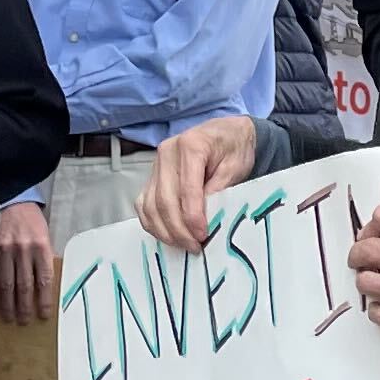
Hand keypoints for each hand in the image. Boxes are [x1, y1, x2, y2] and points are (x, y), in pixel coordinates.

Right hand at [0, 199, 56, 323]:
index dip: (45, 300)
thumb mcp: (45, 235)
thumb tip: (45, 286)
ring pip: (6, 284)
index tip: (44, 315)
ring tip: (10, 318)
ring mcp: (4, 250)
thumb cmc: (31, 220)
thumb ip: (44, 258)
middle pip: (25, 286)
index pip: (44, 280)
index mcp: (41, 246)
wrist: (11, 198)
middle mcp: (23, 250)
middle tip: (24, 321)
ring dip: (8, 304)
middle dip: (25, 307)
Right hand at [139, 116, 257, 253]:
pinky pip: (144, 205)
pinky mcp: (152, 176)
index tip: (202, 236)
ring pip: (150, 206)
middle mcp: (166, 153)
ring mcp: (156, 165)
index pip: (186, 189)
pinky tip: (169, 235)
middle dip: (179, 229)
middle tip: (195, 247)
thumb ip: (220, 190)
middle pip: (164, 200)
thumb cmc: (234, 147)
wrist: (227, 133)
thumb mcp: (236, 166)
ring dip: (165, 231)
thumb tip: (206, 219)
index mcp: (190, 146)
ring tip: (185, 244)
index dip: (192, 217)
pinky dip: (153, 224)